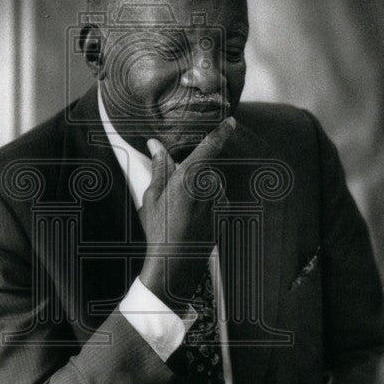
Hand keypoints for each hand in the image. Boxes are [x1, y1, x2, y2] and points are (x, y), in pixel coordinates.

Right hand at [138, 117, 236, 305]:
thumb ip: (160, 167)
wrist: (176, 264)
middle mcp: (208, 187)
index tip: (231, 120)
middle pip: (204, 169)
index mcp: (190, 177)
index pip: (209, 147)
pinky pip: (212, 201)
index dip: (221, 132)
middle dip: (191, 174)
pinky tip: (188, 220)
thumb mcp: (153, 196)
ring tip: (178, 211)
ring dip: (196, 192)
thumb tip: (156, 144)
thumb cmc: (160, 229)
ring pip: (208, 186)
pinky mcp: (221, 215)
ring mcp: (217, 202)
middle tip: (172, 193)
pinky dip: (202, 205)